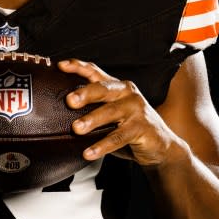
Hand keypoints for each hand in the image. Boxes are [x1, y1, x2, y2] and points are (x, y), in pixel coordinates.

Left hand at [58, 58, 176, 165]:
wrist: (160, 145)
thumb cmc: (128, 127)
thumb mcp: (110, 115)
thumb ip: (91, 110)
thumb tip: (57, 114)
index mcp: (116, 87)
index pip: (95, 72)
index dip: (78, 67)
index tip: (61, 66)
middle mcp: (127, 93)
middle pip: (103, 88)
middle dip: (85, 93)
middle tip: (69, 100)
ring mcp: (136, 109)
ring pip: (111, 112)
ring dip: (92, 120)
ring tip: (76, 129)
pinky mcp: (142, 127)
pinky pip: (119, 137)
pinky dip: (102, 146)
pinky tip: (89, 153)